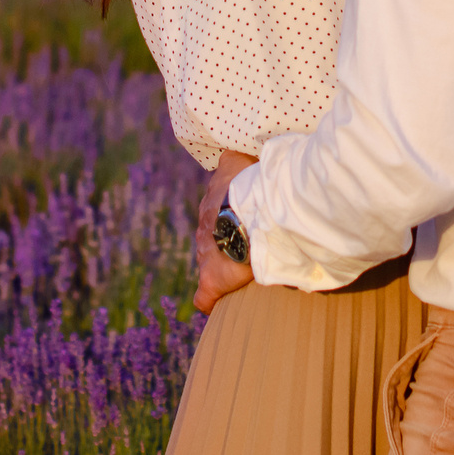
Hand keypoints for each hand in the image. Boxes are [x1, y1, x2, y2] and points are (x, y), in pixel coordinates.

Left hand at [192, 150, 257, 312]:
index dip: (229, 216)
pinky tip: (214, 304)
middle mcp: (205, 229)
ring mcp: (206, 256)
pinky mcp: (212, 280)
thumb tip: (229, 150)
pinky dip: (208, 300)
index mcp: (212, 204)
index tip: (242, 220)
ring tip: (239, 273)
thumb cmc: (249, 186)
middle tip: (245, 246)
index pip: (216, 211)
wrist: (249, 214)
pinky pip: (204, 296)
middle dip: (225, 242)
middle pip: (211, 237)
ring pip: (209, 263)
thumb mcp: (237, 162)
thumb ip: (231, 158)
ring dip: (222, 267)